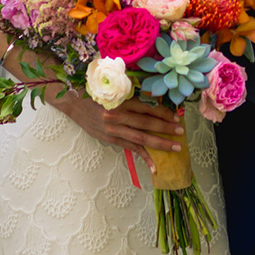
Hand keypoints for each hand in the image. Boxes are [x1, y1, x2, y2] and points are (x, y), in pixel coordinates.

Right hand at [46, 84, 183, 165]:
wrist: (74, 103)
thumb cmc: (96, 92)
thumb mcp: (114, 88)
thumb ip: (132, 94)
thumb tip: (155, 98)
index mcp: (120, 100)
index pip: (146, 108)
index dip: (162, 112)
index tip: (176, 116)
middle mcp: (117, 116)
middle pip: (146, 124)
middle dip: (165, 129)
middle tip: (180, 132)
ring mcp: (114, 130)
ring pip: (141, 138)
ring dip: (159, 143)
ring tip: (175, 147)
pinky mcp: (111, 140)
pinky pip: (130, 148)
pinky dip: (143, 157)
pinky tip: (154, 166)